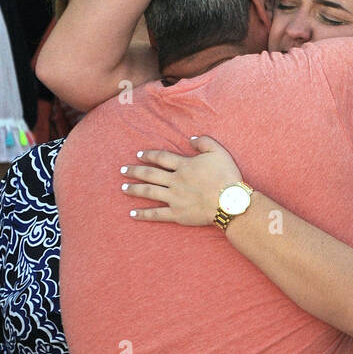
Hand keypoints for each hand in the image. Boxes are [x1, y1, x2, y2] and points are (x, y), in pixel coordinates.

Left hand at [122, 136, 243, 224]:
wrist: (230, 202)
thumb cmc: (226, 176)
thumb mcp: (219, 152)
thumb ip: (204, 142)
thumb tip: (190, 139)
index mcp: (184, 166)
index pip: (161, 158)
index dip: (149, 155)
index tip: (138, 155)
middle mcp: (175, 181)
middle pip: (150, 174)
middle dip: (135, 171)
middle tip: (122, 171)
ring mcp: (174, 198)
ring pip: (149, 192)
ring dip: (135, 190)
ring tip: (123, 189)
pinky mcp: (177, 214)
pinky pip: (157, 214)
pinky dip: (144, 214)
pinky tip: (132, 214)